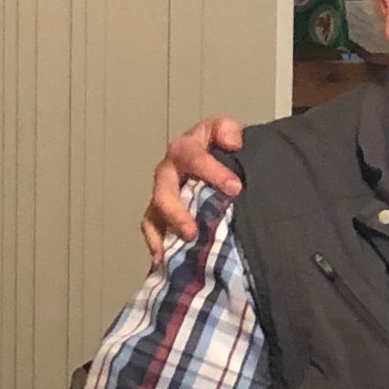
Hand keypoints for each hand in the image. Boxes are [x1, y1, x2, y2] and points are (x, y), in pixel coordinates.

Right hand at [141, 115, 244, 260]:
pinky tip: (162, 258)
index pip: (193, 155)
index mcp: (189, 146)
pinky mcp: (164, 211)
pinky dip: (157, 242)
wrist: (229, 164)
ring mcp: (166, 190)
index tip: (235, 188)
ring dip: (168, 226)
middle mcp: (172, 168)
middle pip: (165, 186)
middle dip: (177, 209)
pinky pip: (153, 226)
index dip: (212, 170)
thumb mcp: (232, 132)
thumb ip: (229, 131)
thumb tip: (232, 141)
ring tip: (184, 242)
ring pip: (156, 208)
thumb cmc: (228, 149)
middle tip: (193, 229)